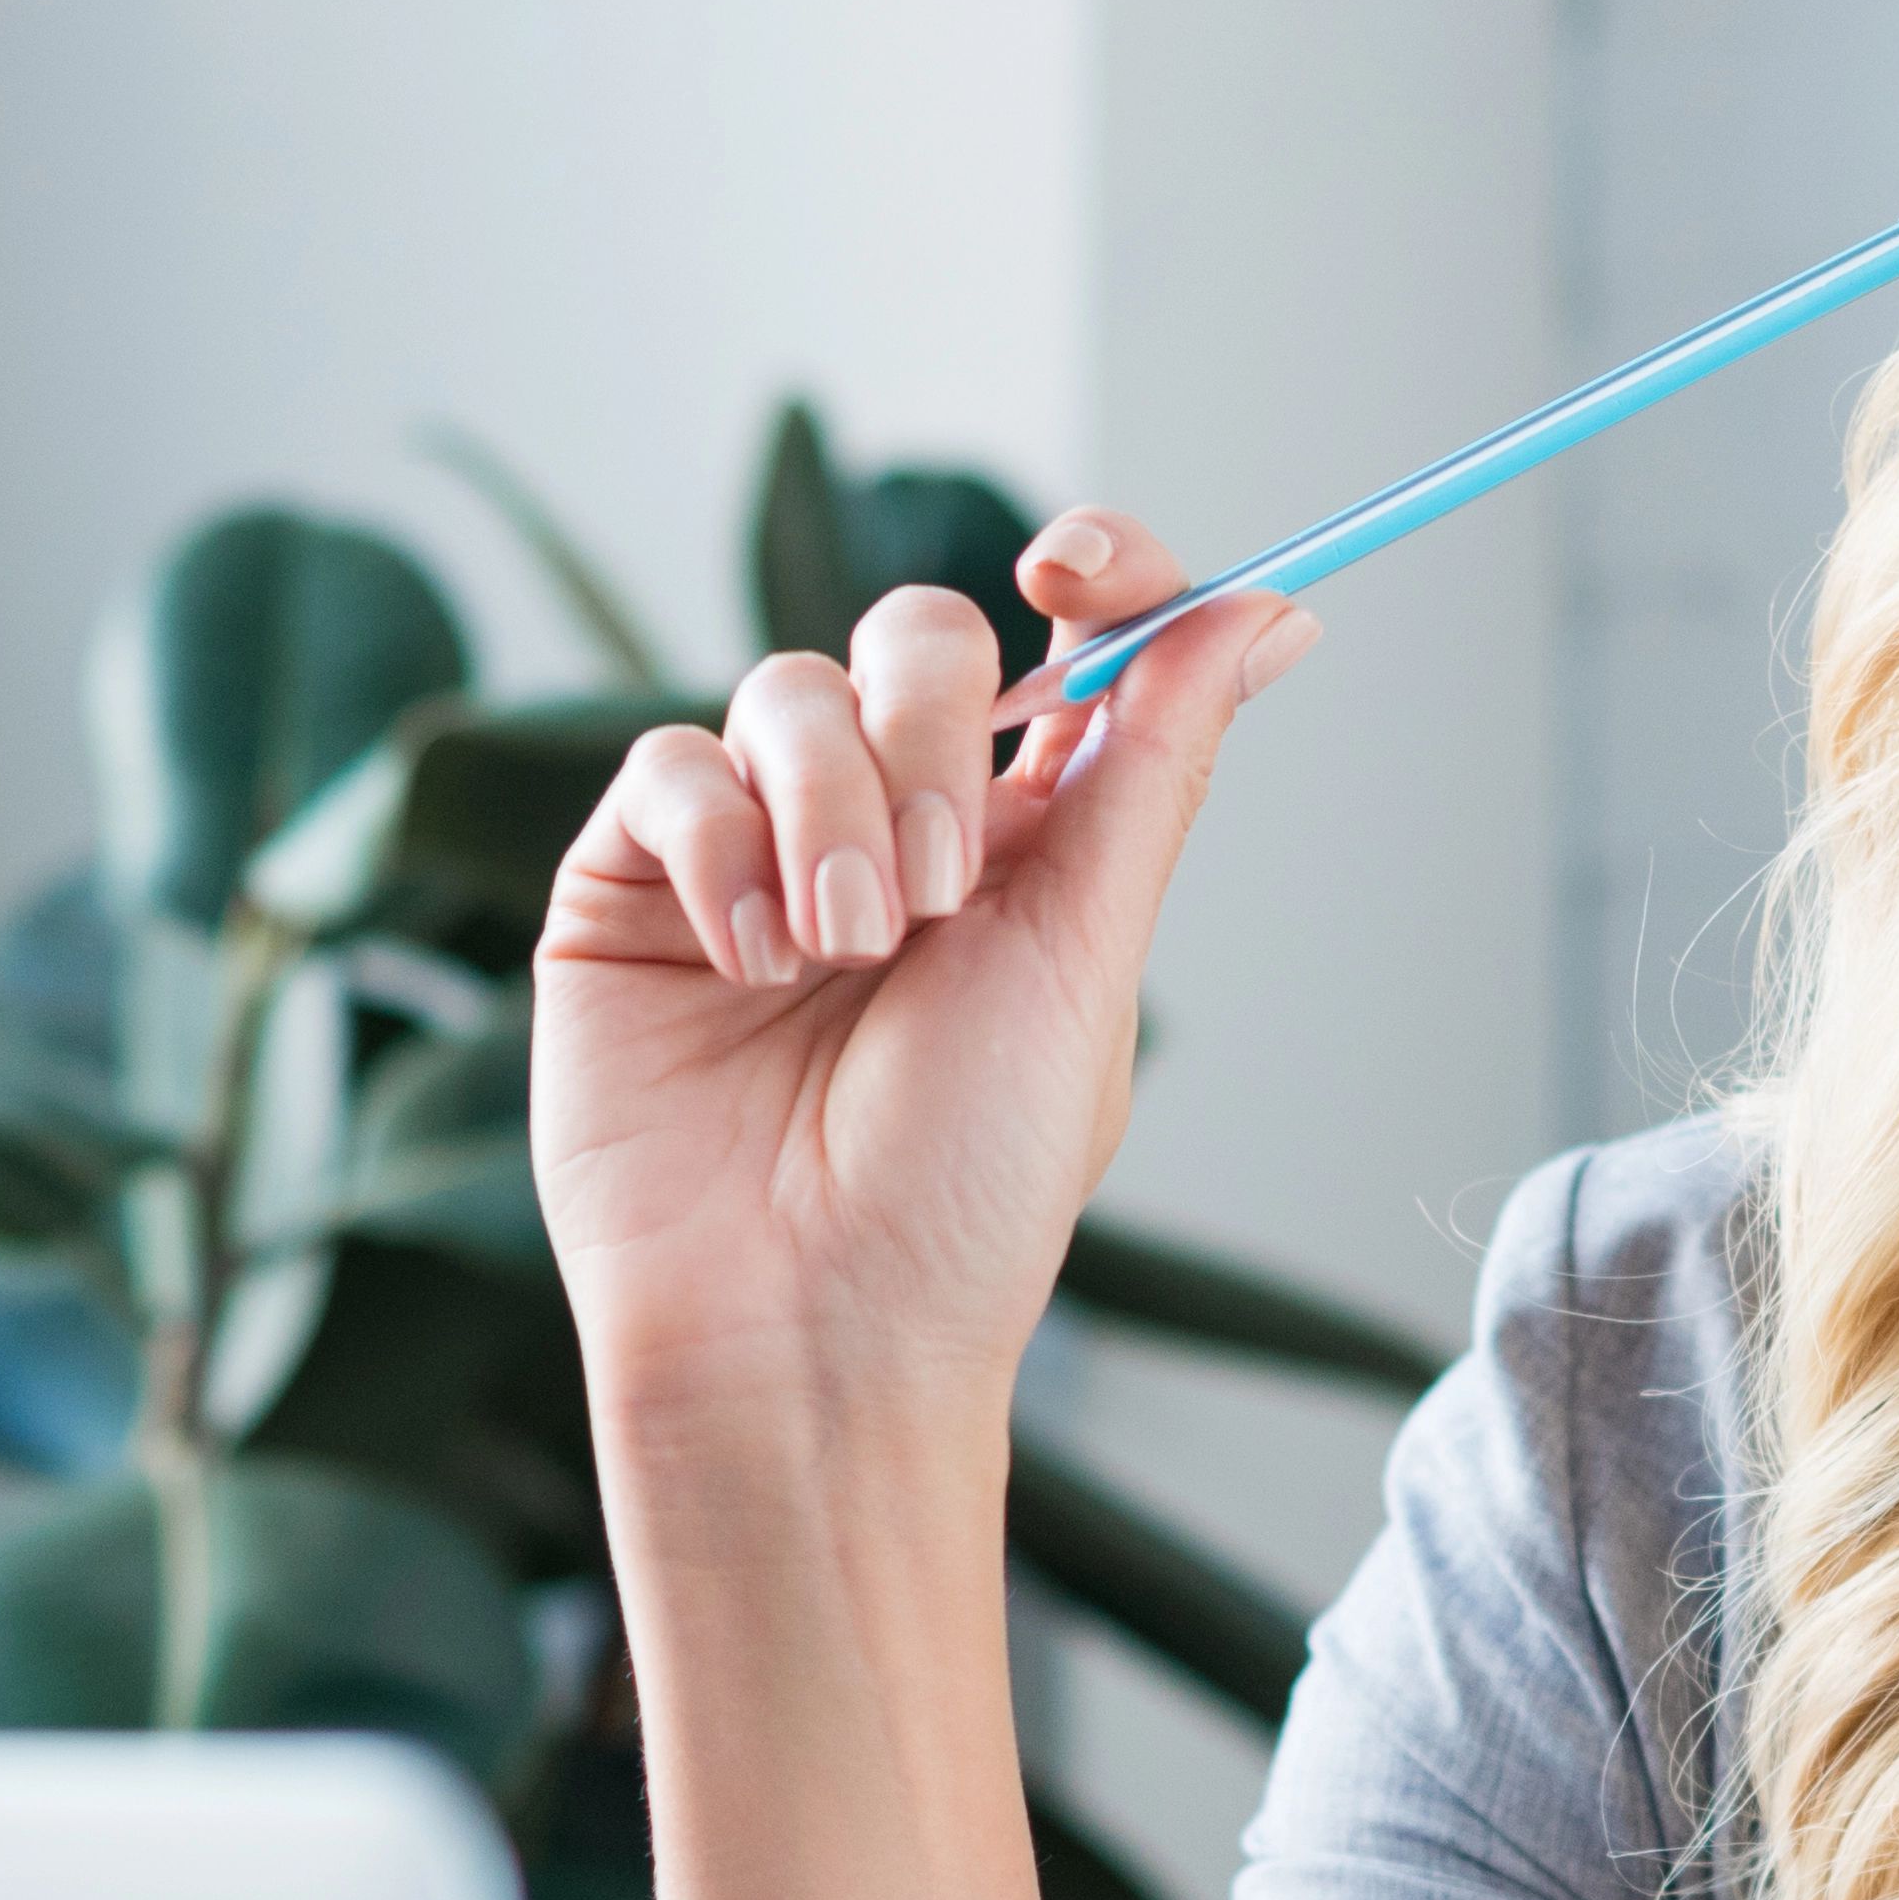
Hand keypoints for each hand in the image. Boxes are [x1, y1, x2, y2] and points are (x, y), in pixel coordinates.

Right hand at [530, 520, 1313, 1443]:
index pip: (1065, 643)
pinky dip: (716, 844)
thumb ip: (1154, 765)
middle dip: (928, 734)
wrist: (804, 1329)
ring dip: (825, 806)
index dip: (1086, 571)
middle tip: (930, 898)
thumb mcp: (1085, 958)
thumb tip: (1267, 608)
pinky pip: (668, 770)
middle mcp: (891, 829)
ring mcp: (755, 854)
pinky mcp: (632, 892)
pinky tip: (745, 964)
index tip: (1069, 570)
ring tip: (838, 955)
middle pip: (916, 640)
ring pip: (785, 691)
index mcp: (1029, 844)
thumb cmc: (962, 1190)